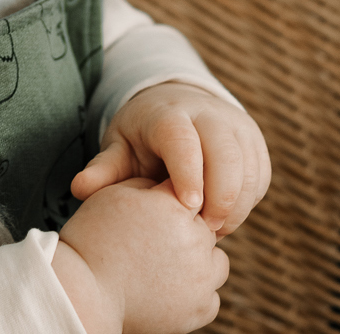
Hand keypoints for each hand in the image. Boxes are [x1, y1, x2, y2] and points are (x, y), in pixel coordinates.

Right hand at [52, 177, 228, 333]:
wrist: (85, 293)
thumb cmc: (92, 239)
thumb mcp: (114, 194)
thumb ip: (149, 185)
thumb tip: (170, 186)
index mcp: (175, 208)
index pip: (188, 192)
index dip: (170, 201)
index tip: (155, 211)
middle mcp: (195, 241)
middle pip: (205, 226)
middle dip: (186, 230)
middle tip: (155, 239)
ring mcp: (201, 279)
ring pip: (216, 261)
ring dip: (198, 260)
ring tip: (165, 263)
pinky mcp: (200, 309)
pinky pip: (210, 295)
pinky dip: (194, 291)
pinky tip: (167, 286)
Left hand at [70, 83, 269, 235]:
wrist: (177, 109)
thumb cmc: (141, 136)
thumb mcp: (120, 147)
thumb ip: (104, 169)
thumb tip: (79, 189)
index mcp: (169, 113)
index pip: (183, 139)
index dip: (189, 173)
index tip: (188, 207)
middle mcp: (208, 113)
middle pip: (226, 154)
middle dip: (219, 198)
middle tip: (202, 230)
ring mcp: (237, 126)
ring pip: (248, 169)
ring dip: (234, 206)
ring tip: (209, 228)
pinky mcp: (256, 143)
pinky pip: (260, 178)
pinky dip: (245, 203)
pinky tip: (223, 217)